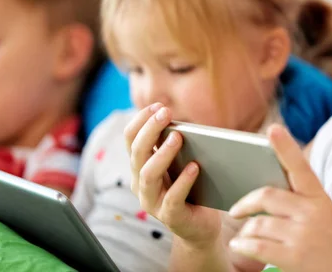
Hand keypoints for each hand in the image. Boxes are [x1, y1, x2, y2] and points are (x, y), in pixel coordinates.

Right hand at [124, 103, 221, 247]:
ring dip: (163, 154)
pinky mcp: (170, 216)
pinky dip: (183, 182)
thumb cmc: (192, 187)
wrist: (201, 225)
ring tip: (178, 137)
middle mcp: (141, 183)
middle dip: (150, 130)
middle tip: (166, 113)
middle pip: (137, 153)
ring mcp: (152, 201)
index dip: (141, 120)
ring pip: (149, 175)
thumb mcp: (181, 161)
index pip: (131, 139)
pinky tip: (194, 167)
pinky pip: (172, 199)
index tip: (157, 105)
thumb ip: (177, 144)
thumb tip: (182, 122)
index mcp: (141, 166)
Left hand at [228, 125, 331, 271]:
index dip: (285, 147)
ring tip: (241, 235)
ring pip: (258, 222)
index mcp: (320, 197)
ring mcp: (303, 234)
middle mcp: (312, 211)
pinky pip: (257, 245)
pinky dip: (243, 245)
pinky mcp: (294, 256)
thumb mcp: (325, 215)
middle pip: (267, 195)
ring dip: (244, 230)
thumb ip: (301, 200)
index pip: (300, 166)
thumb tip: (264, 191)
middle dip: (245, 202)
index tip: (273, 129)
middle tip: (235, 209)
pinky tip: (240, 246)